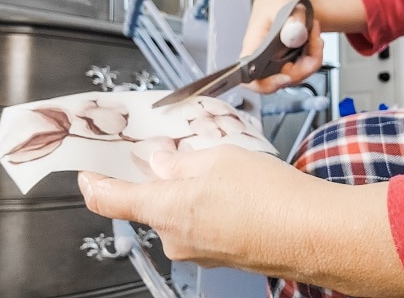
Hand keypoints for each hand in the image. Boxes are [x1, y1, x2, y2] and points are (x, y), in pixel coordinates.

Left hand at [78, 144, 403, 295]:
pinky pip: (199, 223)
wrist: (315, 233)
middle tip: (175, 152)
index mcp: (167, 209)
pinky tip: (231, 190)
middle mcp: (176, 237)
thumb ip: (180, 161)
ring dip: (186, 189)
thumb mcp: (218, 159)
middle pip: (150, 202)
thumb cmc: (270, 197)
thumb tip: (162, 162)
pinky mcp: (220, 253)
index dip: (94, 183)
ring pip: (177, 211)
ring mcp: (199, 250)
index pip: (110, 199)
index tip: (88, 173)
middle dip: (158, 176)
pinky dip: (204, 204)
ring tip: (217, 170)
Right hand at [241, 0, 323, 93]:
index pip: (251, 78)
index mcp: (253, 48)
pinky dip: (315, 54)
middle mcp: (262, 61)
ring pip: (297, 76)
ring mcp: (277, 64)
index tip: (285, 77)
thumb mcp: (282, 5)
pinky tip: (313, 37)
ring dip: (313, 56)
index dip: (266, 85)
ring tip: (313, 32)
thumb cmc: (275, 1)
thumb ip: (289, 20)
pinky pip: (305, 69)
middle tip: (313, 40)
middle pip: (281, 81)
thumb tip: (294, 34)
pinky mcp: (289, 64)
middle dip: (303, 66)